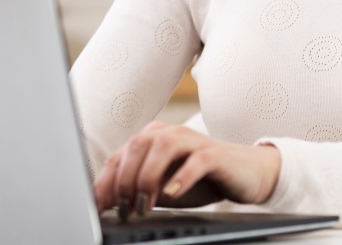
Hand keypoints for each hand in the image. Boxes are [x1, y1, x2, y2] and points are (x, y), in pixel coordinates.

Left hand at [93, 121, 280, 214]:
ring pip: (162, 146)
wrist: (246, 173)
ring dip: (148, 177)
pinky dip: (181, 177)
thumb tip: (107, 204)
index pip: (120, 156)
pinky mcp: (215, 154)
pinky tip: (172, 193)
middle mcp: (170, 133)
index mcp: (152, 138)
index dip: (105, 182)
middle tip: (122, 207)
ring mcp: (193, 141)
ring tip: (143, 204)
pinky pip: (196, 160)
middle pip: (137, 145)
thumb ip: (137, 190)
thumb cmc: (200, 180)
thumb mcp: (163, 187)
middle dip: (124, 178)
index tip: (95, 207)